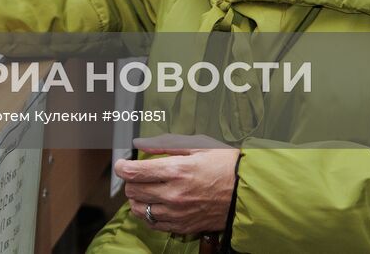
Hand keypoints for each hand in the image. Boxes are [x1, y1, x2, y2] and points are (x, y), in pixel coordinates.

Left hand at [115, 139, 239, 235]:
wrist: (248, 192)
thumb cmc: (225, 165)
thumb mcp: (196, 146)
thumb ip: (164, 145)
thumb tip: (139, 143)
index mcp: (177, 170)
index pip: (133, 172)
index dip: (121, 166)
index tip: (122, 164)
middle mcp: (174, 194)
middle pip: (133, 190)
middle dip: (131, 180)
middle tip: (139, 174)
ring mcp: (178, 213)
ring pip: (139, 209)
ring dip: (138, 198)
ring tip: (148, 189)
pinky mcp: (183, 226)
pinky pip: (153, 224)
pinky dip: (149, 213)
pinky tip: (157, 203)